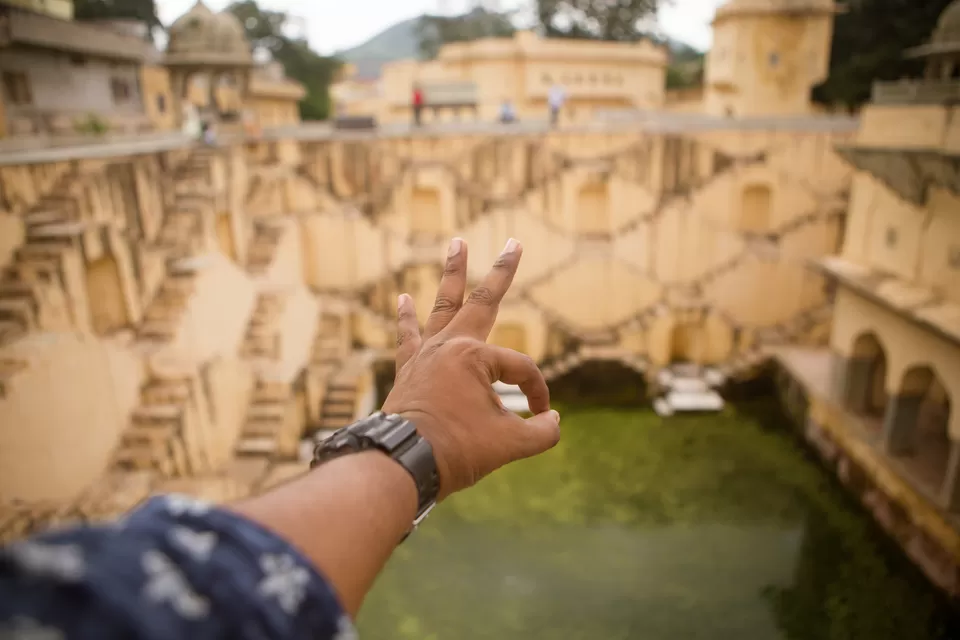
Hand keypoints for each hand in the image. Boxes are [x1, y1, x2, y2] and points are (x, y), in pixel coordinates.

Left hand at [381, 237, 560, 499]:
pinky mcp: (407, 369)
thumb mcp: (510, 445)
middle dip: (501, 272)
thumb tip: (554, 421)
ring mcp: (425, 354)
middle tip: (512, 243)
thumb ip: (541, 432)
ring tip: (456, 244)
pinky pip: (409, 335)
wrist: (401, 464)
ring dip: (453, 274)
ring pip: (443, 305)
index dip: (537, 394)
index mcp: (475, 358)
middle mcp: (449, 345)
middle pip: (482, 301)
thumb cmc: (455, 451)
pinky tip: (404, 298)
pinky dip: (407, 317)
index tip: (541, 417)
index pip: (521, 371)